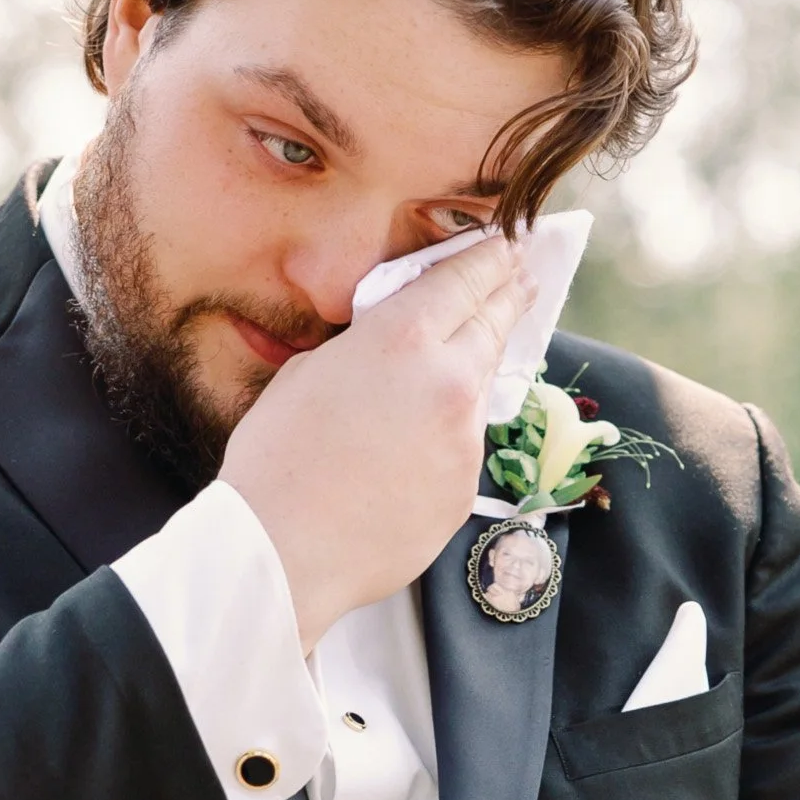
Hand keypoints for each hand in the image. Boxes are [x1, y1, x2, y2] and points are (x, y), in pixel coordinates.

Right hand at [222, 240, 528, 648]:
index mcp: (403, 339)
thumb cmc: (276, 460)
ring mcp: (465, 440)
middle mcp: (449, 382)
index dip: (490, 258)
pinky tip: (418, 443)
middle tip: (523, 280)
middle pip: (492, 325)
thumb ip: (364, 346)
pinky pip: (463, 446)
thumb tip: (389, 347)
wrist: (284, 553)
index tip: (508, 246)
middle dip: (508, 297)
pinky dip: (449, 435)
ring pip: (479, 391)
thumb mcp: (309, 372)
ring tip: (465, 360)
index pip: (466, 280)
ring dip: (472, 372)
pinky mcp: (465, 489)